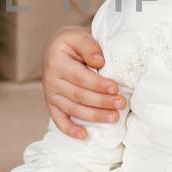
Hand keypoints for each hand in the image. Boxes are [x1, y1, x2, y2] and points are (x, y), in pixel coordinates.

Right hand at [42, 25, 125, 139]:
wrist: (55, 49)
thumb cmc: (71, 43)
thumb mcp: (78, 36)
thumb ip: (89, 46)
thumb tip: (99, 62)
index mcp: (57, 63)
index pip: (80, 77)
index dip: (98, 84)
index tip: (115, 88)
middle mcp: (51, 81)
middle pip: (79, 96)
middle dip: (101, 102)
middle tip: (121, 103)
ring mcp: (51, 95)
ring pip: (73, 109)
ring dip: (94, 116)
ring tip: (114, 118)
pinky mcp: (52, 104)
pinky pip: (59, 120)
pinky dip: (70, 130)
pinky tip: (84, 136)